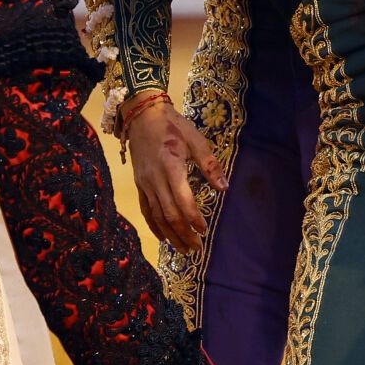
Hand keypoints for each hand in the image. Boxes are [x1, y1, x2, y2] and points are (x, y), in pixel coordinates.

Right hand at [127, 102, 219, 251]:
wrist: (142, 115)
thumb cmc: (173, 125)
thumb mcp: (195, 140)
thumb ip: (209, 165)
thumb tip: (224, 187)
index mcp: (171, 167)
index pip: (182, 200)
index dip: (193, 218)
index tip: (204, 230)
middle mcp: (155, 179)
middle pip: (169, 214)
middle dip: (183, 234)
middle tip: (196, 248)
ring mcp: (145, 183)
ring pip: (156, 215)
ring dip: (170, 234)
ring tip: (183, 249)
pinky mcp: (140, 184)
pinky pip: (146, 209)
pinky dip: (154, 225)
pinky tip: (163, 237)